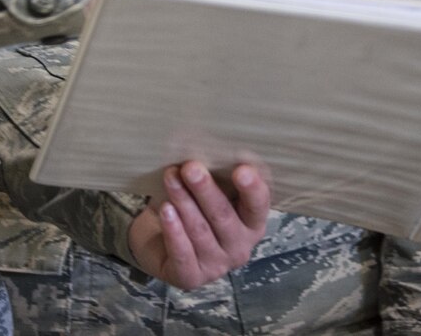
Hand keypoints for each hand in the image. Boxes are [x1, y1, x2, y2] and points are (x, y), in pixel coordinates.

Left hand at [127, 160, 271, 288]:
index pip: (258, 205)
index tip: (242, 169)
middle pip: (224, 217)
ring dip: (183, 202)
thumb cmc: (194, 207)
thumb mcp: (210, 189)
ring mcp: (217, 266)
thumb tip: (208, 143)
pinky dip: (173, 230)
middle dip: (206, 190)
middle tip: (191, 167)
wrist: (162, 240)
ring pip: (200, 231)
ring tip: (170, 178)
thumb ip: (218, 174)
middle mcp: (240, 247)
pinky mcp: (191, 277)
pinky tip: (166, 210)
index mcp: (253, 222)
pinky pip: (182, 253)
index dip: (251, 188)